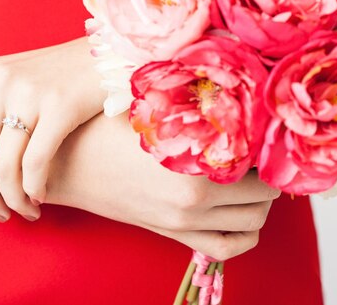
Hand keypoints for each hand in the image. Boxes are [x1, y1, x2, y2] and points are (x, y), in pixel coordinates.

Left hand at [0, 37, 106, 221]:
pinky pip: (35, 162)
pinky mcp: (61, 106)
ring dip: (13, 198)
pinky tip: (41, 195)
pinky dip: (34, 187)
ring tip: (26, 209)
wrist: (111, 55)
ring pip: (4, 166)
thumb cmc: (58, 73)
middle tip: (0, 213)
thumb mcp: (8, 74)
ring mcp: (30, 92)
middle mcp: (1, 81)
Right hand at [45, 112, 280, 260]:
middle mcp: (196, 201)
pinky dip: (245, 236)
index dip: (266, 141)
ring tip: (249, 177)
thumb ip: (196, 100)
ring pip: (254, 223)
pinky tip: (240, 213)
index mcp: (193, 163)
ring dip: (261, 201)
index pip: (260, 159)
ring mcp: (185, 223)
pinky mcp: (173, 234)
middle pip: (266, 194)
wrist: (67, 163)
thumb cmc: (104, 127)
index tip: (262, 127)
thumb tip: (238, 88)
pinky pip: (226, 248)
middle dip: (269, 173)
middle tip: (258, 152)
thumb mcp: (152, 106)